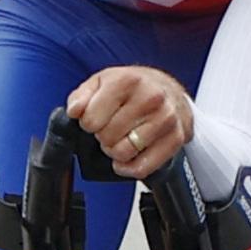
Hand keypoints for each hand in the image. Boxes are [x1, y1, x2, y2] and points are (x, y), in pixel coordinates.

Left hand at [68, 66, 193, 179]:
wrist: (168, 90)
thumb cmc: (133, 87)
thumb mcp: (102, 82)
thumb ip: (82, 96)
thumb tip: (74, 111)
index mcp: (127, 81)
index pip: (91, 120)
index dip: (88, 124)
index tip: (96, 119)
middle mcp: (150, 98)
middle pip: (107, 138)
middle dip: (103, 137)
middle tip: (111, 128)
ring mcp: (165, 119)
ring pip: (124, 153)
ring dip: (117, 151)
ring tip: (122, 138)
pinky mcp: (175, 138)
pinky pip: (142, 168)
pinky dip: (130, 168)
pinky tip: (129, 157)